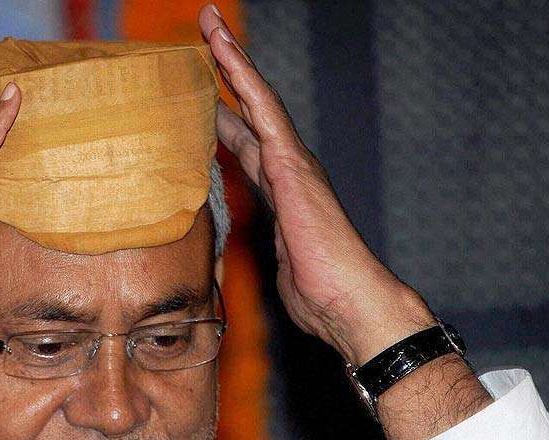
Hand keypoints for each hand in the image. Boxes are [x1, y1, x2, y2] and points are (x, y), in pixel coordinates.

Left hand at [197, 6, 435, 365]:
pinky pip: (263, 111)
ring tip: (210, 25)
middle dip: (225, 74)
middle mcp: (286, 167)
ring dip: (231, 60)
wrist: (348, 302)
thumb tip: (256, 252)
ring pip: (256, 99)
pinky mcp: (291, 166)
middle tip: (204, 36)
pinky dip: (242, 78)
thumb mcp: (278, 262)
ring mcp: (291, 163)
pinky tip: (223, 51)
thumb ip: (266, 244)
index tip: (200, 95)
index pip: (245, 141)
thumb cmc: (319, 293)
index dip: (222, 115)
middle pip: (248, 110)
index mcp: (280, 188)